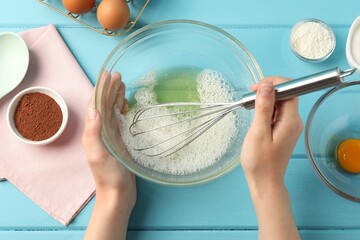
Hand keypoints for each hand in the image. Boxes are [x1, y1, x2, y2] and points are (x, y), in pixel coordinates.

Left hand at [83, 72, 135, 239]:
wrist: (118, 194)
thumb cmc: (108, 177)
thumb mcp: (98, 155)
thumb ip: (93, 133)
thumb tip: (93, 109)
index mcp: (93, 132)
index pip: (96, 105)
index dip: (101, 89)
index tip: (107, 75)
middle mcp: (101, 131)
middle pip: (104, 105)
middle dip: (110, 89)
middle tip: (118, 75)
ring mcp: (111, 136)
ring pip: (112, 110)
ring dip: (116, 96)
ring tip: (123, 84)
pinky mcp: (120, 141)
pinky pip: (120, 120)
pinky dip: (122, 109)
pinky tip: (127, 104)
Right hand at [240, 77, 301, 239]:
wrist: (264, 182)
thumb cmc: (260, 161)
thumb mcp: (258, 132)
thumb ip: (264, 108)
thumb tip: (266, 86)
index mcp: (291, 120)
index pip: (290, 90)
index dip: (274, 83)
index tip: (256, 87)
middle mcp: (294, 121)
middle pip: (285, 95)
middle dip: (268, 91)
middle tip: (249, 98)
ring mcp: (290, 126)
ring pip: (280, 104)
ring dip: (266, 101)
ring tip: (250, 107)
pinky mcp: (283, 131)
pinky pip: (277, 113)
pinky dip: (266, 110)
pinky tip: (256, 116)